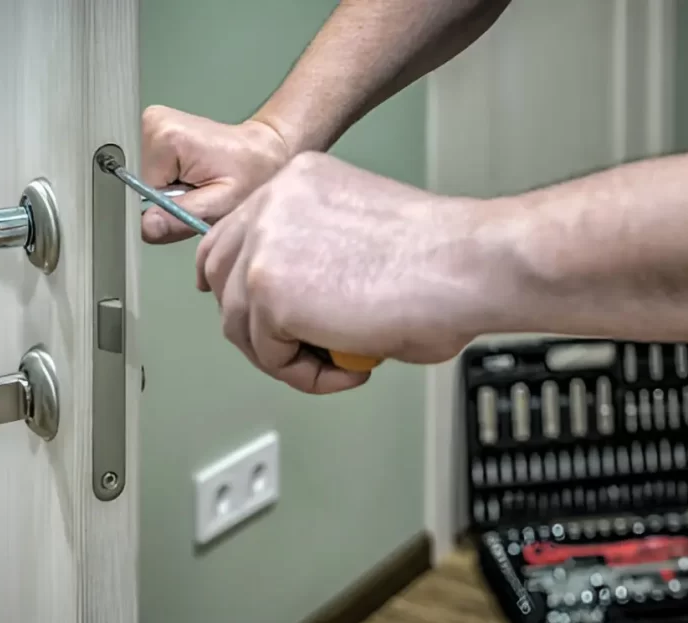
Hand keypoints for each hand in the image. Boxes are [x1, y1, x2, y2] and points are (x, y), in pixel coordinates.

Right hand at [140, 106, 289, 242]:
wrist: (260, 152)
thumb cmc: (250, 174)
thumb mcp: (220, 204)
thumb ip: (180, 217)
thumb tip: (147, 226)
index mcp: (165, 137)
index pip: (142, 193)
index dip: (165, 208)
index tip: (191, 204)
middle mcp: (152, 124)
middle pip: (141, 184)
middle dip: (167, 200)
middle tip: (198, 195)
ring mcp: (151, 124)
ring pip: (144, 180)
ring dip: (169, 191)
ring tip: (197, 184)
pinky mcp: (154, 130)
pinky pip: (150, 170)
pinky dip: (169, 181)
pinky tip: (190, 176)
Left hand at [196, 152, 485, 393]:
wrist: (468, 265)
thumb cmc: (440, 261)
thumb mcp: (356, 237)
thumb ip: (313, 259)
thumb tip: (298, 308)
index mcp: (296, 182)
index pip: (232, 235)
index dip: (237, 283)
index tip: (254, 314)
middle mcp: (272, 203)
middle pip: (219, 275)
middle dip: (253, 324)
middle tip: (302, 350)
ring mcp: (265, 245)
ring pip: (240, 323)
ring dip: (285, 356)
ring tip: (339, 362)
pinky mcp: (270, 292)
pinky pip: (268, 354)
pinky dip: (305, 375)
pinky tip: (349, 366)